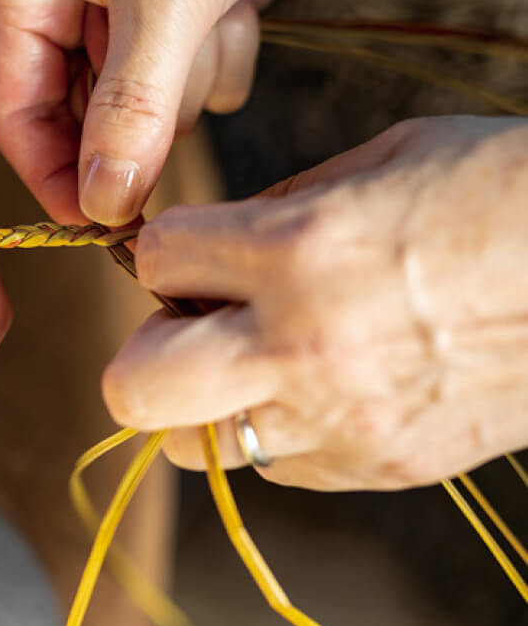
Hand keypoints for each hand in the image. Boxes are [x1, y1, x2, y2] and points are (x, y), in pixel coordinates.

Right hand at [0, 0, 394, 225]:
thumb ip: (132, 110)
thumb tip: (103, 207)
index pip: (13, 113)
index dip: (55, 176)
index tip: (106, 228)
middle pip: (79, 118)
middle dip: (140, 116)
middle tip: (181, 95)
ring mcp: (115, 7)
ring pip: (143, 107)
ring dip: (190, 76)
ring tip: (213, 5)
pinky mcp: (170, 12)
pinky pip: (188, 82)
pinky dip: (219, 55)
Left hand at [102, 117, 527, 489]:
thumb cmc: (501, 191)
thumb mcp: (382, 159)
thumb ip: (279, 202)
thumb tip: (218, 238)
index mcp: (298, 248)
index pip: (158, 258)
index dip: (167, 247)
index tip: (196, 247)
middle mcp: (303, 344)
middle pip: (135, 387)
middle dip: (145, 349)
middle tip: (189, 322)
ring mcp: (340, 419)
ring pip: (194, 444)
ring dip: (205, 399)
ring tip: (254, 359)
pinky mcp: (380, 467)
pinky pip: (277, 466)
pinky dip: (277, 428)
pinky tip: (322, 385)